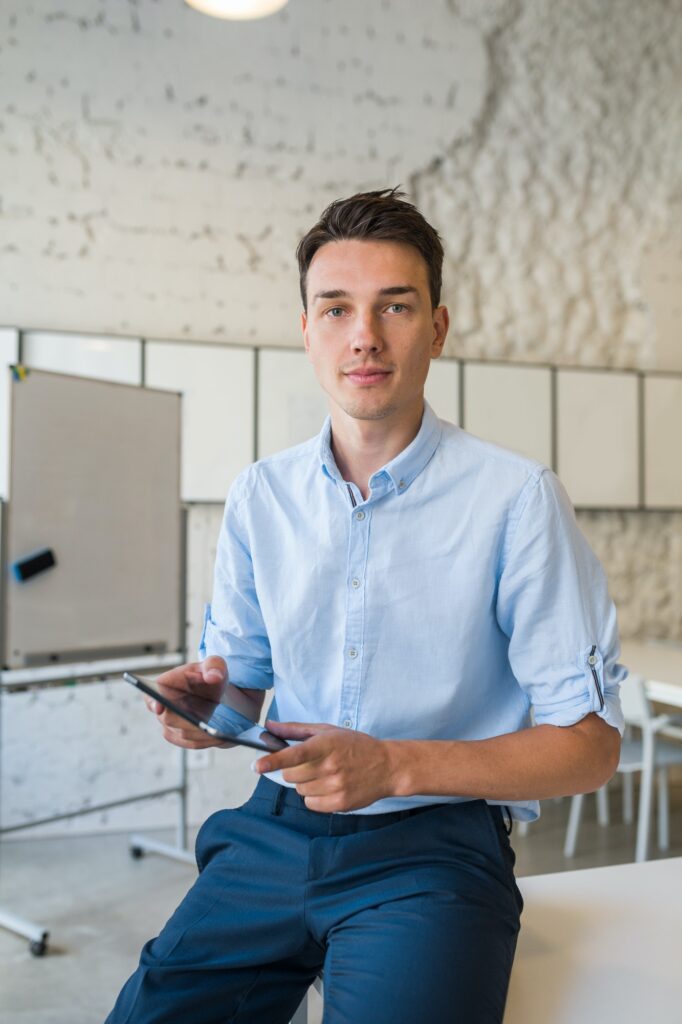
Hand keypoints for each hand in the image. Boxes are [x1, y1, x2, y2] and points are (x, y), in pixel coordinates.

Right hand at [145, 656, 229, 749]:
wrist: (212, 691)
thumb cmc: (208, 674)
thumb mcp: (214, 665)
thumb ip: (214, 666)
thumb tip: (213, 677)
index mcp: (165, 685)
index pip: (153, 695)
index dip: (154, 702)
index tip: (159, 707)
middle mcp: (162, 706)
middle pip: (169, 719)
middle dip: (187, 721)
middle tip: (204, 725)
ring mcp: (169, 723)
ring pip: (182, 734)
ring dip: (199, 734)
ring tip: (218, 733)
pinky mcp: (180, 736)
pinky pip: (191, 743)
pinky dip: (205, 742)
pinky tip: (219, 738)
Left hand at [254, 720, 399, 811]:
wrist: (387, 766)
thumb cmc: (356, 745)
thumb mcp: (327, 731)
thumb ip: (296, 730)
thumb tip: (269, 727)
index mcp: (326, 745)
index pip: (294, 754)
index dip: (273, 761)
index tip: (257, 766)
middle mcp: (330, 766)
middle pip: (292, 775)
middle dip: (294, 770)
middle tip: (311, 763)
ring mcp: (336, 787)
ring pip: (300, 790)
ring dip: (306, 784)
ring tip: (325, 774)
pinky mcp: (340, 804)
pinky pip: (311, 804)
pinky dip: (314, 797)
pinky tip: (329, 786)